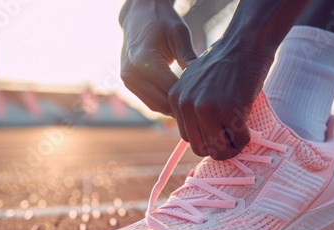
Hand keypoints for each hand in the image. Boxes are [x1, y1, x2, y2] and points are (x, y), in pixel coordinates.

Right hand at [119, 0, 196, 115]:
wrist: (139, 15)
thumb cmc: (162, 22)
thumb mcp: (179, 35)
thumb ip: (189, 58)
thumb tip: (205, 80)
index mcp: (144, 61)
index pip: (171, 89)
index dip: (189, 97)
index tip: (205, 100)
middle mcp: (132, 73)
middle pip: (163, 102)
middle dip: (182, 107)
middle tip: (202, 109)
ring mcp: (127, 80)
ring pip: (156, 106)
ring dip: (173, 109)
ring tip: (192, 108)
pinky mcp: (128, 83)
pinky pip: (150, 102)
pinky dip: (164, 104)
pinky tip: (180, 102)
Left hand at [168, 38, 273, 159]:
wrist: (244, 44)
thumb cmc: (225, 63)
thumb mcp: (196, 83)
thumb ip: (193, 106)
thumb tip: (204, 138)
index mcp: (175, 98)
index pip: (188, 137)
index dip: (206, 138)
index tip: (219, 132)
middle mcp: (187, 105)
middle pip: (199, 147)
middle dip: (217, 148)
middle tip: (230, 139)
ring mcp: (207, 108)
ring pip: (217, 149)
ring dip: (231, 148)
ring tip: (239, 136)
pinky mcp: (228, 110)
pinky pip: (238, 140)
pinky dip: (245, 140)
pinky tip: (247, 129)